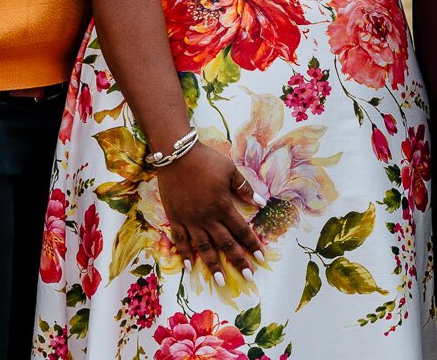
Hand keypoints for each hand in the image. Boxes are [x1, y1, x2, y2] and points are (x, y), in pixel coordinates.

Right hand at [155, 144, 265, 283]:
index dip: (252, 244)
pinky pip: (180, 240)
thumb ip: (244, 188)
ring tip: (221, 281)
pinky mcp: (175, 218)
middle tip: (248, 277)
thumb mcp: (230, 170)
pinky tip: (189, 266)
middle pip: (225, 244)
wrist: (176, 155)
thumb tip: (261, 204)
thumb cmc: (206, 160)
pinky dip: (184, 253)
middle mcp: (208, 218)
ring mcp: (190, 220)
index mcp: (223, 206)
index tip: (261, 258)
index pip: (241, 230)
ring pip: (203, 247)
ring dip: (213, 265)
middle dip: (238, 261)